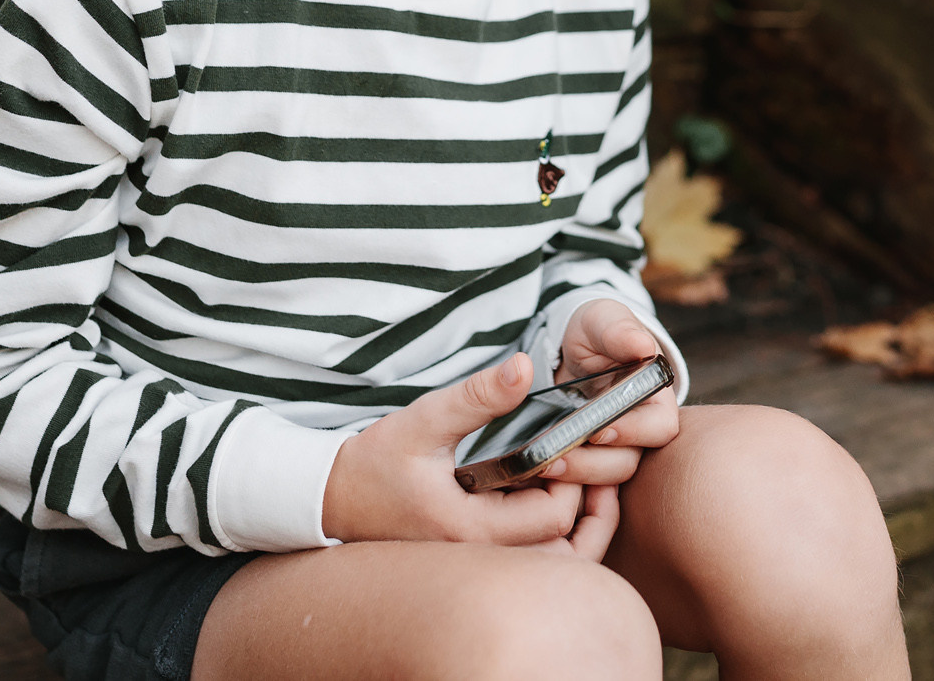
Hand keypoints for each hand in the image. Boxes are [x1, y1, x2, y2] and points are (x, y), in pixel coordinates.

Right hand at [321, 353, 583, 544]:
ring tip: (584, 486)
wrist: (335, 499)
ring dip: (578, 530)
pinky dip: (554, 539)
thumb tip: (526, 367)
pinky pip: (533, 562)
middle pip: (567, 555)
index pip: (554, 517)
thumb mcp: (426, 420)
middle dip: (590, 512)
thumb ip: (478, 397)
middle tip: (598, 470)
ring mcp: (480, 565)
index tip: (573, 446)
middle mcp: (480, 558)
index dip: (576, 480)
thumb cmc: (376, 461)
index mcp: (471, 529)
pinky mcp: (477, 562)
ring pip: (553, 565)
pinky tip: (549, 499)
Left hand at [535, 300, 680, 488]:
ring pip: (604, 479)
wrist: (567, 348)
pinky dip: (562, 486)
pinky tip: (537, 479)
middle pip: (628, 461)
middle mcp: (640, 431)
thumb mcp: (603, 322)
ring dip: (575, 476)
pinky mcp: (586, 462)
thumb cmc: (595, 331)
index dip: (633, 432)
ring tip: (542, 467)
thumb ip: (620, 331)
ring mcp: (612, 451)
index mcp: (654, 399)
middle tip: (556, 460)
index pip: (659, 428)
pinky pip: (580, 486)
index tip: (599, 431)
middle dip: (593, 464)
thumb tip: (643, 346)